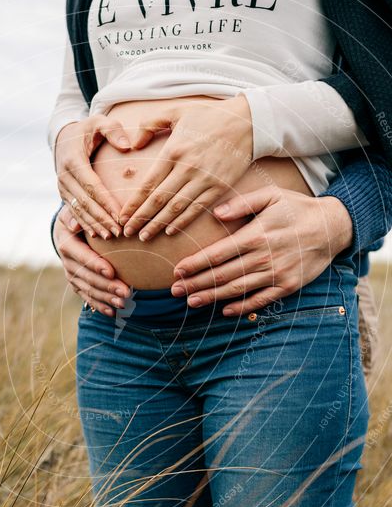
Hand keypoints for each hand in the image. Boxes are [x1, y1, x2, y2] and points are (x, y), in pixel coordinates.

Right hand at [53, 206, 130, 315]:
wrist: (71, 226)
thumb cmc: (81, 214)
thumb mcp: (77, 209)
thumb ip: (78, 214)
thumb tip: (75, 224)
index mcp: (66, 243)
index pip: (81, 256)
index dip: (95, 265)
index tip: (111, 272)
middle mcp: (66, 261)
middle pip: (87, 277)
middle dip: (106, 286)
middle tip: (126, 292)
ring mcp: (71, 274)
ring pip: (88, 289)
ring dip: (106, 298)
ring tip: (123, 303)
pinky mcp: (77, 283)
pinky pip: (87, 297)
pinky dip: (99, 305)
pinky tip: (113, 312)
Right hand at [55, 115, 132, 239]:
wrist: (64, 137)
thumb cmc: (87, 130)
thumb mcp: (99, 122)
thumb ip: (113, 130)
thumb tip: (127, 145)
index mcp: (73, 160)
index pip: (92, 185)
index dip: (106, 202)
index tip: (120, 215)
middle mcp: (64, 175)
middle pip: (85, 202)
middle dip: (102, 218)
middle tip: (119, 231)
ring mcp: (61, 187)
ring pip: (78, 210)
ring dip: (94, 225)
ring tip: (110, 236)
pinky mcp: (63, 194)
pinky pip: (74, 212)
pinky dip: (85, 224)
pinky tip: (96, 235)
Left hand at [118, 95, 252, 240]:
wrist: (248, 121)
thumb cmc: (209, 116)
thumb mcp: (176, 111)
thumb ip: (150, 123)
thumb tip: (134, 144)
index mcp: (174, 150)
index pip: (148, 184)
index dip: (134, 203)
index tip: (122, 216)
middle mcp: (187, 167)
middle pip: (159, 200)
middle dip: (141, 218)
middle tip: (128, 232)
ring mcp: (204, 179)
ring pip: (176, 208)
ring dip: (158, 224)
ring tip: (145, 236)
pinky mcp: (219, 187)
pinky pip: (197, 208)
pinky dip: (183, 221)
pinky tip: (170, 231)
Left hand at [171, 187, 353, 315]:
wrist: (332, 227)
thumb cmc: (296, 208)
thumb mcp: (271, 195)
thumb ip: (242, 204)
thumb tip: (216, 213)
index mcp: (255, 236)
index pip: (218, 254)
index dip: (195, 264)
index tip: (177, 271)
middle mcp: (263, 258)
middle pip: (222, 275)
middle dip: (196, 283)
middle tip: (175, 291)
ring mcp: (275, 275)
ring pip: (237, 289)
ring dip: (211, 297)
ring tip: (191, 302)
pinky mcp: (286, 286)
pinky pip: (260, 300)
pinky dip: (242, 307)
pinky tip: (224, 311)